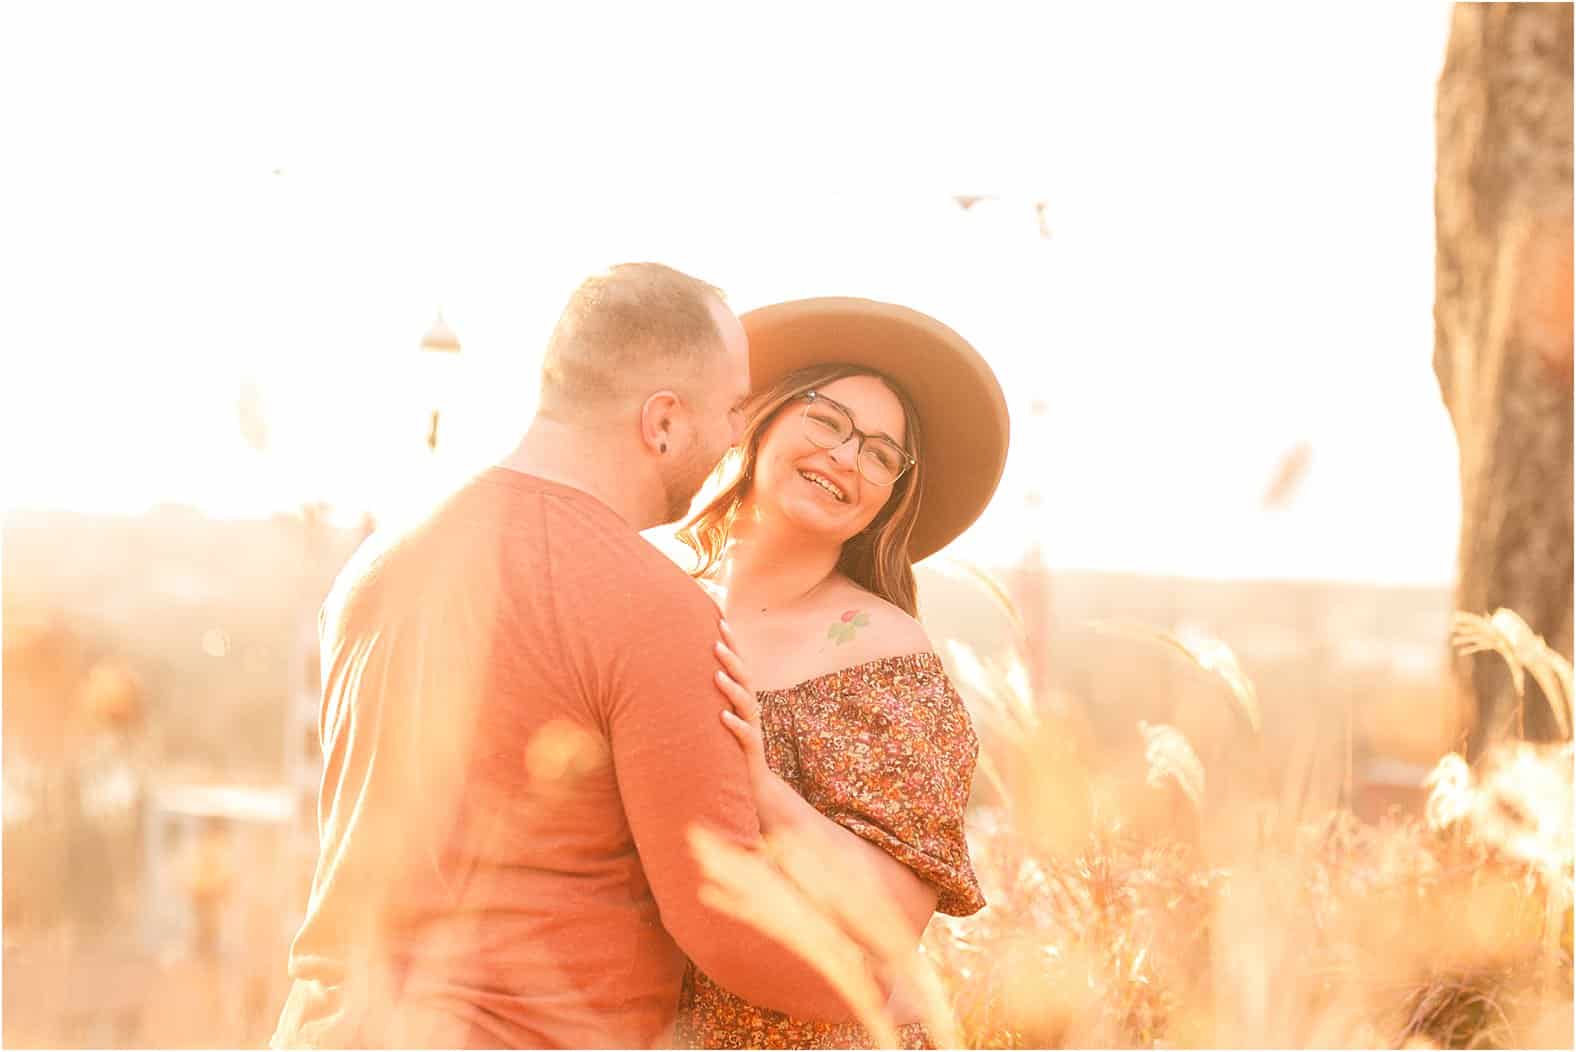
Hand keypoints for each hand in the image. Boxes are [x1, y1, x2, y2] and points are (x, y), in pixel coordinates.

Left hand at [714, 621, 789, 829]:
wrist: (753, 787)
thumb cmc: (729, 748)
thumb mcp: (720, 718)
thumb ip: (709, 697)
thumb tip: (684, 671)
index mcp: (742, 700)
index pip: (738, 666)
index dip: (732, 643)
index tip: (720, 619)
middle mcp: (750, 711)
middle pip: (745, 679)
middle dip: (731, 659)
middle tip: (715, 642)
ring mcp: (752, 730)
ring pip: (746, 705)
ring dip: (732, 689)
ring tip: (717, 675)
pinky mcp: (750, 752)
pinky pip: (746, 737)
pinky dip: (735, 726)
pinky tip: (723, 718)